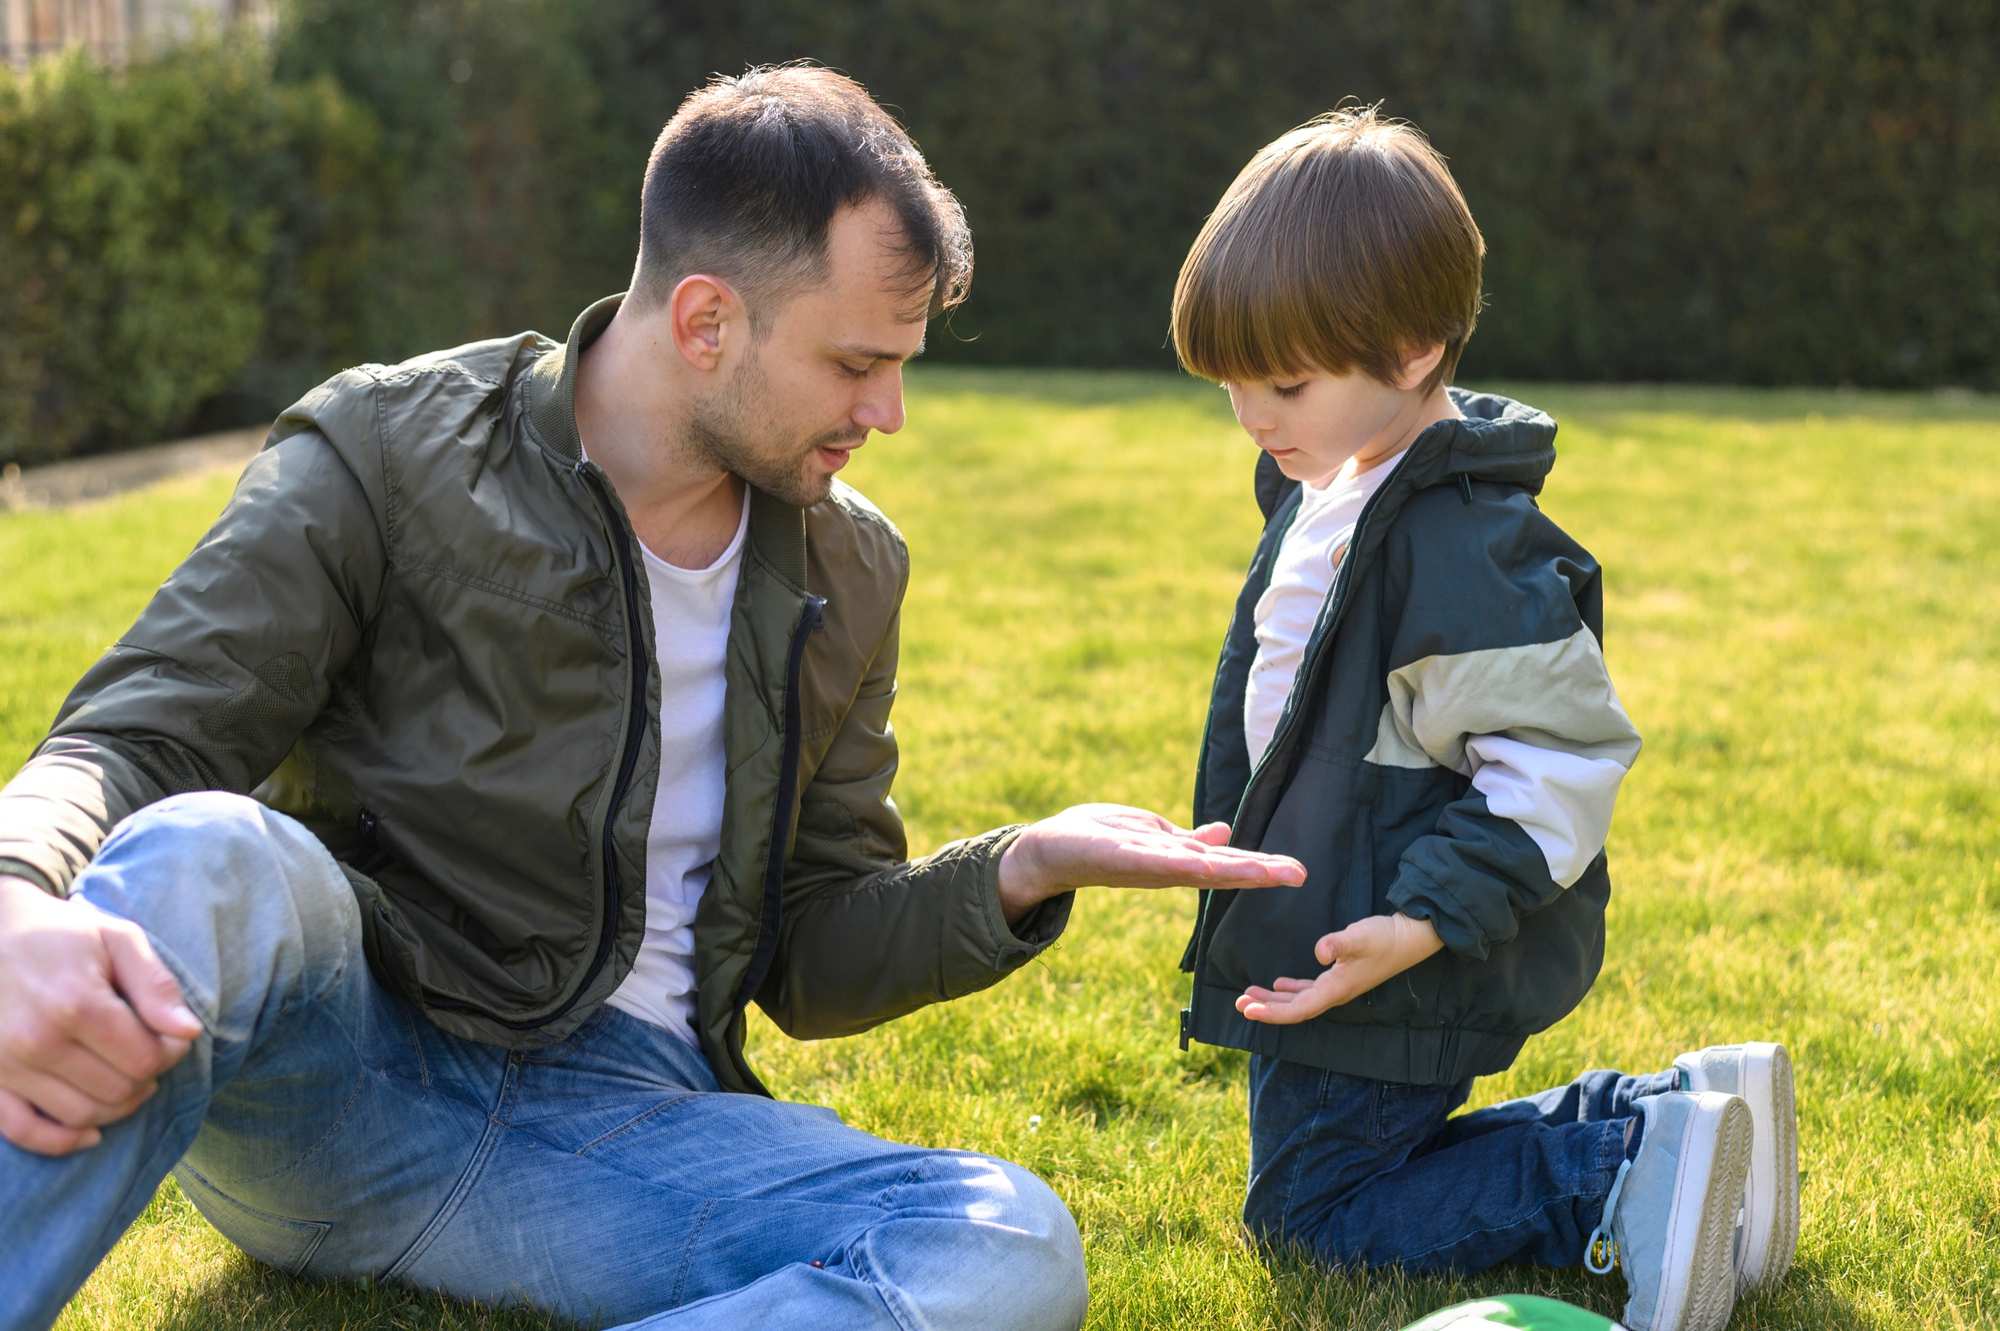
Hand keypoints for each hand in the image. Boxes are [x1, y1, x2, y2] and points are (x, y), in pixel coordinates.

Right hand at [0, 875, 203, 1154]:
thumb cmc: (61, 933)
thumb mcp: (118, 939)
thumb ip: (156, 985)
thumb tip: (188, 1032)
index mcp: (76, 1004)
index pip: (145, 1059)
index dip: (170, 1052)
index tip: (170, 1035)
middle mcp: (37, 1042)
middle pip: (118, 1090)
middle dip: (146, 1077)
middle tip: (148, 1052)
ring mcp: (5, 1066)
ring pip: (82, 1115)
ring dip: (116, 1106)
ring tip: (126, 1077)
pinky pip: (23, 1131)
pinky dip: (61, 1141)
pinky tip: (90, 1132)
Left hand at [997, 803, 1304, 921]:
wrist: (1048, 850)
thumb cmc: (1100, 840)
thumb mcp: (1151, 836)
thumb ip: (1188, 842)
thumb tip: (1225, 835)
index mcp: (1175, 861)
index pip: (1225, 864)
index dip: (1261, 867)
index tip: (1298, 871)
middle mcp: (1165, 867)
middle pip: (1218, 870)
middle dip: (1258, 872)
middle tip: (1299, 875)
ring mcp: (1143, 863)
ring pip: (1193, 868)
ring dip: (1230, 870)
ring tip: (1267, 871)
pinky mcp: (1117, 855)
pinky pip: (1153, 860)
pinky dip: (1179, 863)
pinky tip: (1205, 864)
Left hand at [1235, 912, 1443, 1024]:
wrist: (1411, 937)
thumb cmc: (1385, 937)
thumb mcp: (1360, 937)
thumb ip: (1339, 943)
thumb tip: (1319, 952)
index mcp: (1336, 989)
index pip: (1297, 1009)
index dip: (1271, 1013)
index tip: (1247, 1010)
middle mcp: (1335, 993)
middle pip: (1294, 1008)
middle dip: (1266, 1008)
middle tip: (1239, 1004)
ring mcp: (1339, 986)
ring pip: (1299, 1000)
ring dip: (1274, 1000)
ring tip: (1250, 995)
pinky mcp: (1342, 976)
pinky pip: (1310, 990)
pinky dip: (1291, 990)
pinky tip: (1279, 986)